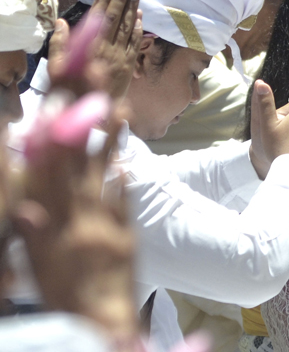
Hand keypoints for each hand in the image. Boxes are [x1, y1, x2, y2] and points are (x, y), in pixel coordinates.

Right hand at [14, 117, 137, 339]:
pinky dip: (124, 183)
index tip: (53, 110)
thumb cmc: (63, 302)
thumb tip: (24, 206)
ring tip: (118, 112)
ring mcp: (108, 229)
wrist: (104, 329)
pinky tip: (125, 162)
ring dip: (110, 146)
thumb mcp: (40, 271)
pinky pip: (126, 204)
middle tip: (87, 95)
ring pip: (106, 179)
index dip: (51, 144)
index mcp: (57, 231)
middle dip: (81, 132)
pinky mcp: (128, 239)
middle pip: (79, 170)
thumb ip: (34, 237)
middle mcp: (83, 224)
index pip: (51, 179)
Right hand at [48, 0, 142, 103]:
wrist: (94, 113)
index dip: (103, 1)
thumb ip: (59, 44)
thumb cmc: (73, 90)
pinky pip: (136, 42)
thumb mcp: (57, 68)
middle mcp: (105, 49)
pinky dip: (138, 28)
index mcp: (87, 47)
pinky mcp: (130, 64)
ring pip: (127, 27)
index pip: (97, 18)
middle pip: (115, 19)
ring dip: (132, 8)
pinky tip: (140, 16)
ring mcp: (119, 55)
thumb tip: (61, 22)